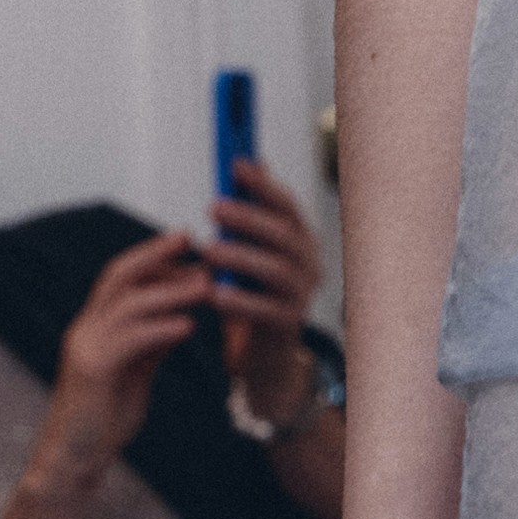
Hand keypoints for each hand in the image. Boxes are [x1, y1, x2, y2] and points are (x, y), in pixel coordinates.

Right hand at [36, 231, 206, 494]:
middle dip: (155, 255)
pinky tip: (189, 326)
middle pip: (118, 276)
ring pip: (127, 304)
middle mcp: (85, 329)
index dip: (152, 257)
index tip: (186, 242)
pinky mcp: (92, 370)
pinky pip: (130, 340)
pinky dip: (161, 329)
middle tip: (193, 240)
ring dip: (169, 291)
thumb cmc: (105, 419)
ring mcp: (85, 347)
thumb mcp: (134, 373)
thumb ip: (151, 345)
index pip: (120, 278)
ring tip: (205, 285)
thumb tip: (180, 319)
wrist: (73, 459)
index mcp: (94, 327)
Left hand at [210, 156, 325, 425]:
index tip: (235, 165)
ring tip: (209, 249)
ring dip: (242, 256)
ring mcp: (302, 295)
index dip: (263, 184)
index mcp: (299, 241)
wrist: (262, 356)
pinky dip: (242, 301)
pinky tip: (216, 294)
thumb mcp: (248, 251)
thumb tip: (244, 162)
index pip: (286, 205)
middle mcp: (308, 264)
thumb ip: (248, 214)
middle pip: (283, 234)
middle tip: (213, 206)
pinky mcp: (289, 325)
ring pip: (276, 269)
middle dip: (248, 217)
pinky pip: (267, 310)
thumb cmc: (251, 295)